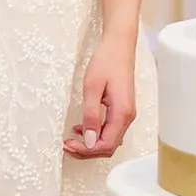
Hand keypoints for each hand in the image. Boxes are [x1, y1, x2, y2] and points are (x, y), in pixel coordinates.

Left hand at [62, 34, 135, 159]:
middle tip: (67, 145)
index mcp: (122, 113)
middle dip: (87, 150)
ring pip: (109, 139)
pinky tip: (82, 128)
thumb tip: (89, 141)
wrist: (119, 45)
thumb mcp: (92, 87)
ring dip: (91, 143)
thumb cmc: (106, 61)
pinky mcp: (122, 109)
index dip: (86, 150)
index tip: (69, 144)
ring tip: (72, 140)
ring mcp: (126, 113)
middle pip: (109, 146)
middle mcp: (127, 117)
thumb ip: (91, 115)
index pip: (106, 145)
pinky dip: (96, 133)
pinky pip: (110, 129)